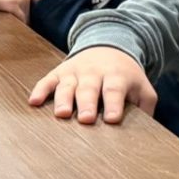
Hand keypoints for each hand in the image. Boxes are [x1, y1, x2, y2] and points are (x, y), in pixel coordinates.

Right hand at [27, 46, 158, 124]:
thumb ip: (145, 106)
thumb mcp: (142, 87)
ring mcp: (74, 72)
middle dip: (87, 103)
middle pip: (89, 88)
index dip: (114, 104)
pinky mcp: (59, 72)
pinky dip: (40, 90)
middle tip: (86, 119)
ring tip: (62, 114)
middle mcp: (94, 73)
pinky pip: (47, 80)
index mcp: (116, 76)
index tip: (112, 119)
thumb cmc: (126, 76)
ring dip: (63, 99)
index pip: (115, 90)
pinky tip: (33, 102)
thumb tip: (145, 132)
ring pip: (67, 85)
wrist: (108, 46)